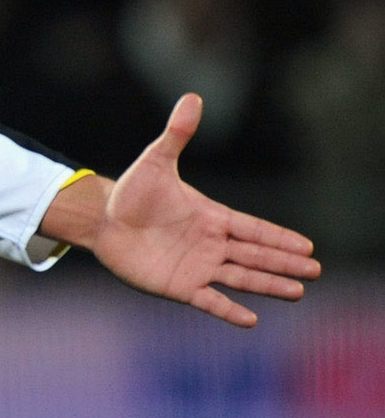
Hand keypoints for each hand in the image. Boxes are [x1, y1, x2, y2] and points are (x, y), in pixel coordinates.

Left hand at [39, 94, 319, 326]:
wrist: (103, 221)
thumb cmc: (131, 192)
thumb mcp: (155, 161)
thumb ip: (177, 134)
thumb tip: (192, 97)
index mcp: (211, 217)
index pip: (252, 228)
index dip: (279, 237)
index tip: (307, 246)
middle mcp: (210, 244)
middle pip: (254, 255)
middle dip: (284, 263)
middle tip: (315, 271)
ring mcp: (196, 266)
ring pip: (240, 277)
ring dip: (268, 285)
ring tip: (297, 292)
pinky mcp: (178, 285)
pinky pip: (209, 300)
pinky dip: (229, 309)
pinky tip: (251, 320)